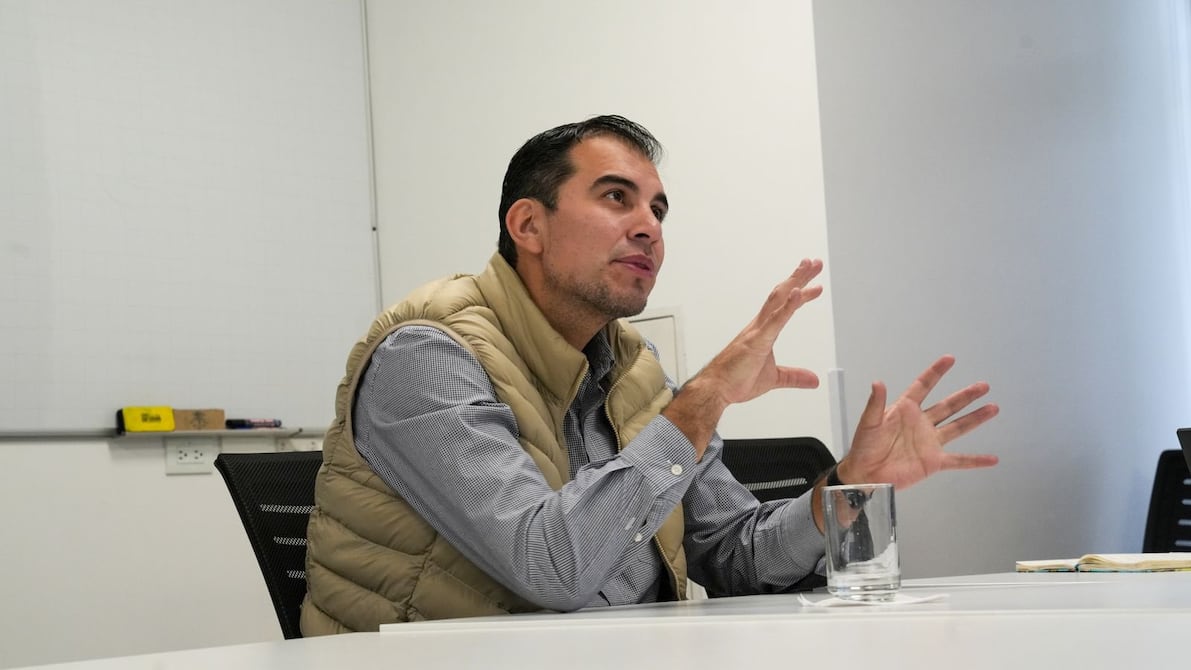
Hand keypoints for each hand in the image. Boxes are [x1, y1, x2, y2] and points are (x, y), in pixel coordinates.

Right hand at [663, 259, 823, 457]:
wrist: (715, 389)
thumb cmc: (735, 380)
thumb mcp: (773, 378)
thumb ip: (794, 376)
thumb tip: (813, 380)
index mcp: (762, 331)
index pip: (784, 306)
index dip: (800, 295)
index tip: (814, 286)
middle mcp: (759, 325)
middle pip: (781, 294)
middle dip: (799, 277)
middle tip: (814, 263)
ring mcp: (757, 331)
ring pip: (778, 300)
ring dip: (794, 282)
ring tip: (808, 267)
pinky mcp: (756, 341)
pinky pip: (775, 321)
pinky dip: (787, 306)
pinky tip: (798, 294)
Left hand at [836, 355, 998, 488]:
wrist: (865, 474)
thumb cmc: (864, 447)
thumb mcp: (868, 423)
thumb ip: (875, 404)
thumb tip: (878, 382)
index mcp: (905, 410)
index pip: (923, 386)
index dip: (936, 372)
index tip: (949, 359)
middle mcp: (921, 423)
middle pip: (948, 405)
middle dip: (966, 395)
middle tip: (983, 385)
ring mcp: (929, 442)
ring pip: (958, 427)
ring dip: (975, 418)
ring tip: (993, 407)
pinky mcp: (933, 461)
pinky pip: (958, 460)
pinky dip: (975, 461)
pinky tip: (992, 459)